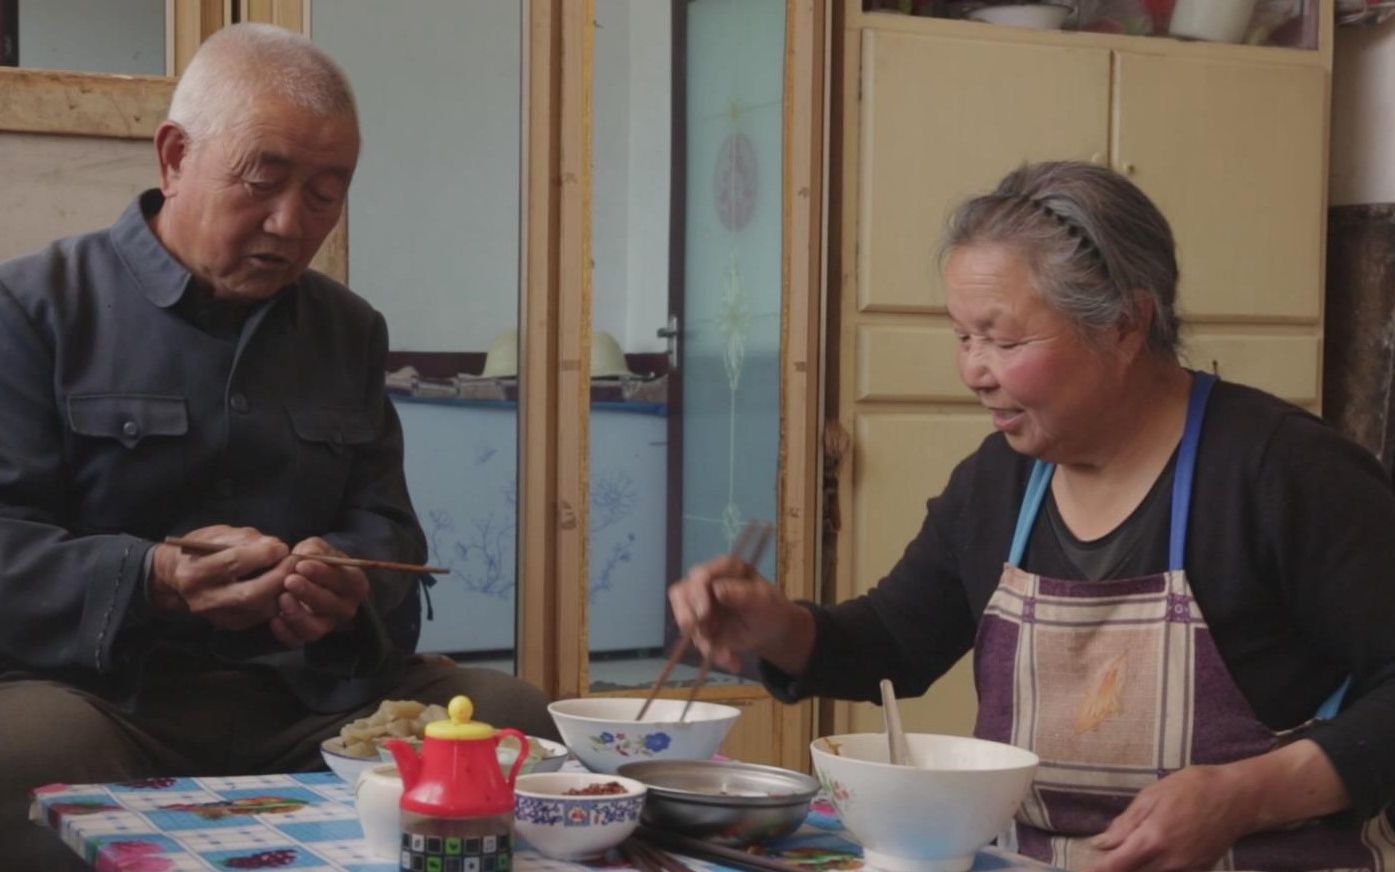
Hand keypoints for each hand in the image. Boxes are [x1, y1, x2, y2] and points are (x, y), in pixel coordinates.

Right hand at [149, 525, 291, 629]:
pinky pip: (261, 616)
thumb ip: (245, 539)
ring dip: (282, 591)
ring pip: (260, 609)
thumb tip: (275, 546)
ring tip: (292, 573)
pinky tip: (284, 586)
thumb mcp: (217, 535)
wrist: (177, 577)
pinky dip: (277, 600)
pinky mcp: (230, 624)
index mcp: (195, 572)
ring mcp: (217, 616)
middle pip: (251, 594)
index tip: (281, 547)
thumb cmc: (200, 550)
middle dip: (279, 577)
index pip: (234, 563)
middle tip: (295, 562)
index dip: (263, 554)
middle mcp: (204, 599)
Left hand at [271, 537, 369, 647]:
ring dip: (297, 615)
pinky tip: (274, 619)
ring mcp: (327, 625)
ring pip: (315, 629)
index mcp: (354, 583)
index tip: (302, 565)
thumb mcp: (317, 548)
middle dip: (309, 593)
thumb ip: (314, 549)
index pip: (344, 580)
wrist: (305, 579)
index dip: (323, 574)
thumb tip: (308, 555)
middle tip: (289, 581)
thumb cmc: (315, 561)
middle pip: (330, 605)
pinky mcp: (307, 636)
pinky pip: (297, 641)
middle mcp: (345, 608)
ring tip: (282, 598)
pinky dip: (285, 633)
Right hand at [667, 554, 813, 673]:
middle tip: (702, 636)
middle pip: (681, 593)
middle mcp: (706, 583)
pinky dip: (712, 652)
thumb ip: (741, 593)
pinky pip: (696, 639)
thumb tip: (716, 589)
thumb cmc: (769, 608)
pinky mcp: (699, 624)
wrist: (771, 630)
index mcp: (724, 569)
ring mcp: (699, 604)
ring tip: (728, 657)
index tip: (703, 613)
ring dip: (704, 641)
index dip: (697, 592)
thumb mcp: (762, 600)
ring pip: (685, 620)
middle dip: (688, 617)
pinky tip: (732, 661)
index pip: (700, 574)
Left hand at [1086, 765, 1254, 871]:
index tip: (1082, 871)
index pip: (1115, 865)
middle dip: (1115, 868)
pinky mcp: (1198, 871)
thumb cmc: (1193, 788)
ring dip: (1134, 868)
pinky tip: (1148, 858)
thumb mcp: (1152, 796)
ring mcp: (1186, 870)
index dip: (1096, 871)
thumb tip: (1101, 843)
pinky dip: (1154, 868)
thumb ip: (1125, 823)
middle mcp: (1169, 862)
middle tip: (1104, 856)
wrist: (1239, 798)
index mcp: (1152, 840)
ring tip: (1125, 853)